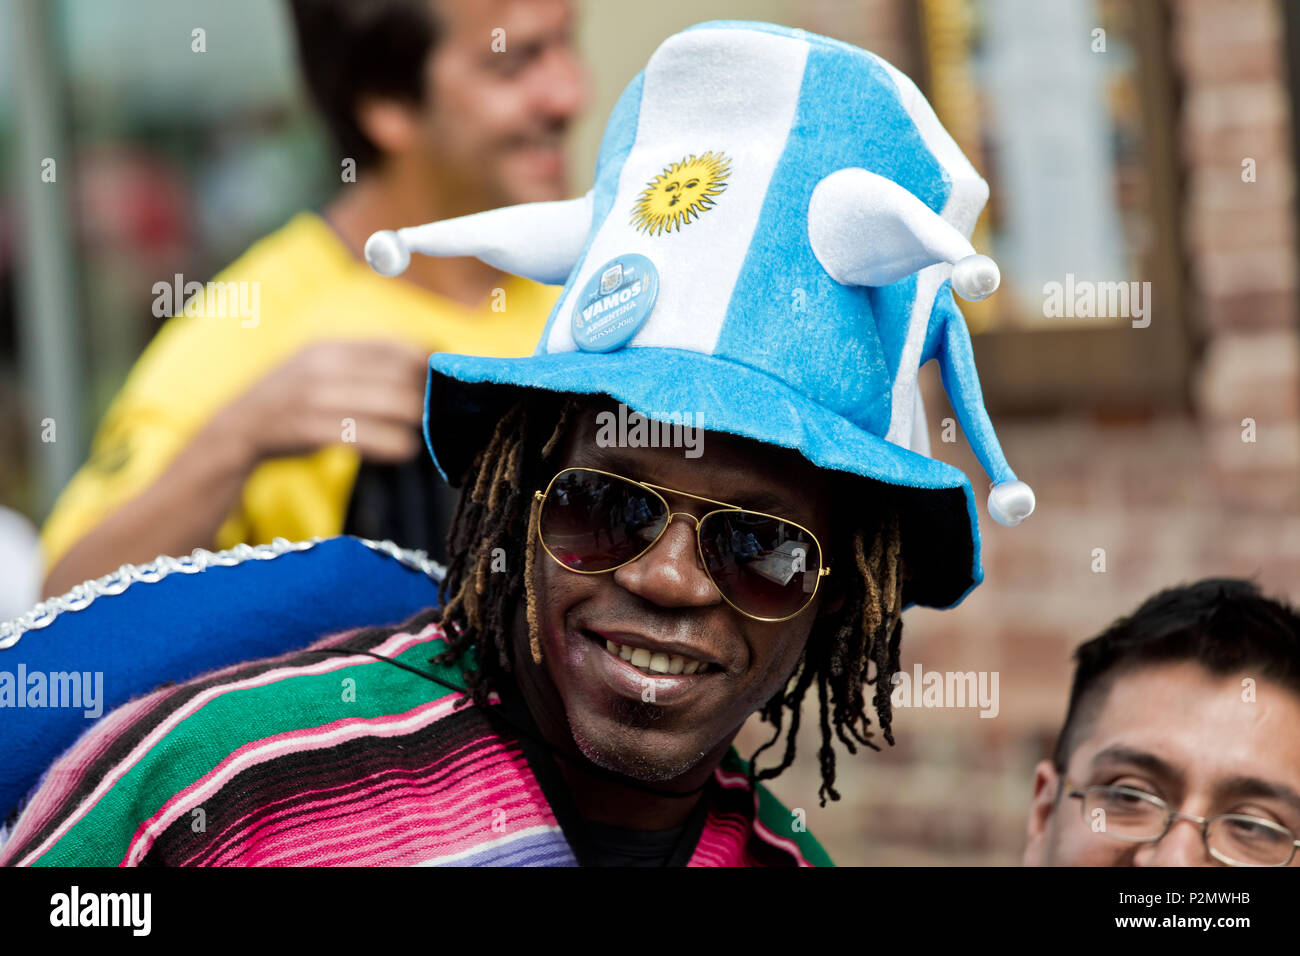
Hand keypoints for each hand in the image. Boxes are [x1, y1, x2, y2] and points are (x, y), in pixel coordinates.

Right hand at [213, 339, 429, 464]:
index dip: (427, 363)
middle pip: (397, 376)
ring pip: (386, 404)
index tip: (445, 379)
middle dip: (426, 396)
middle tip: (443, 413)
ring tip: (426, 434)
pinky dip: (390, 443)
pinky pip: (362, 435)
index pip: (395, 347)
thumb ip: (364, 364)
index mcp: (329, 346)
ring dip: (415, 421)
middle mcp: (322, 366)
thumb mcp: (320, 367)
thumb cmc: (293, 400)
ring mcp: (312, 397)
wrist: (235, 429)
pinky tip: (405, 449)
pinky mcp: (307, 429)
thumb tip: (425, 358)